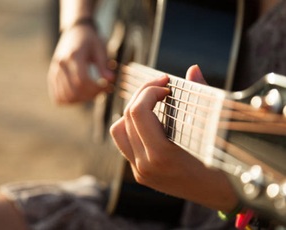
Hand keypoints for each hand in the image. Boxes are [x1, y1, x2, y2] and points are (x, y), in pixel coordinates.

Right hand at [47, 24, 113, 103]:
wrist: (75, 32)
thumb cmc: (91, 40)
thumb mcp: (100, 49)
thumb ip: (104, 65)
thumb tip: (111, 80)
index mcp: (74, 55)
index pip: (82, 80)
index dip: (96, 88)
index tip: (107, 87)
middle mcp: (61, 64)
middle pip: (75, 91)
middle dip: (91, 95)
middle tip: (102, 91)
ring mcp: (55, 71)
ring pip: (66, 97)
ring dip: (82, 100)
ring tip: (92, 92)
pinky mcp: (52, 76)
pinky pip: (58, 97)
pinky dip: (70, 101)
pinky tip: (81, 94)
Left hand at [110, 65, 237, 211]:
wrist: (223, 196)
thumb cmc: (226, 164)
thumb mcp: (215, 130)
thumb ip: (201, 95)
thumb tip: (193, 69)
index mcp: (161, 156)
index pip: (138, 112)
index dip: (149, 90)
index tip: (167, 84)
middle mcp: (144, 166)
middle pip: (126, 117)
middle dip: (142, 94)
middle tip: (161, 85)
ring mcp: (140, 171)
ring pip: (119, 130)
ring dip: (133, 110)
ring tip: (153, 101)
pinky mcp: (141, 173)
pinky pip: (125, 143)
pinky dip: (133, 126)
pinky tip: (151, 119)